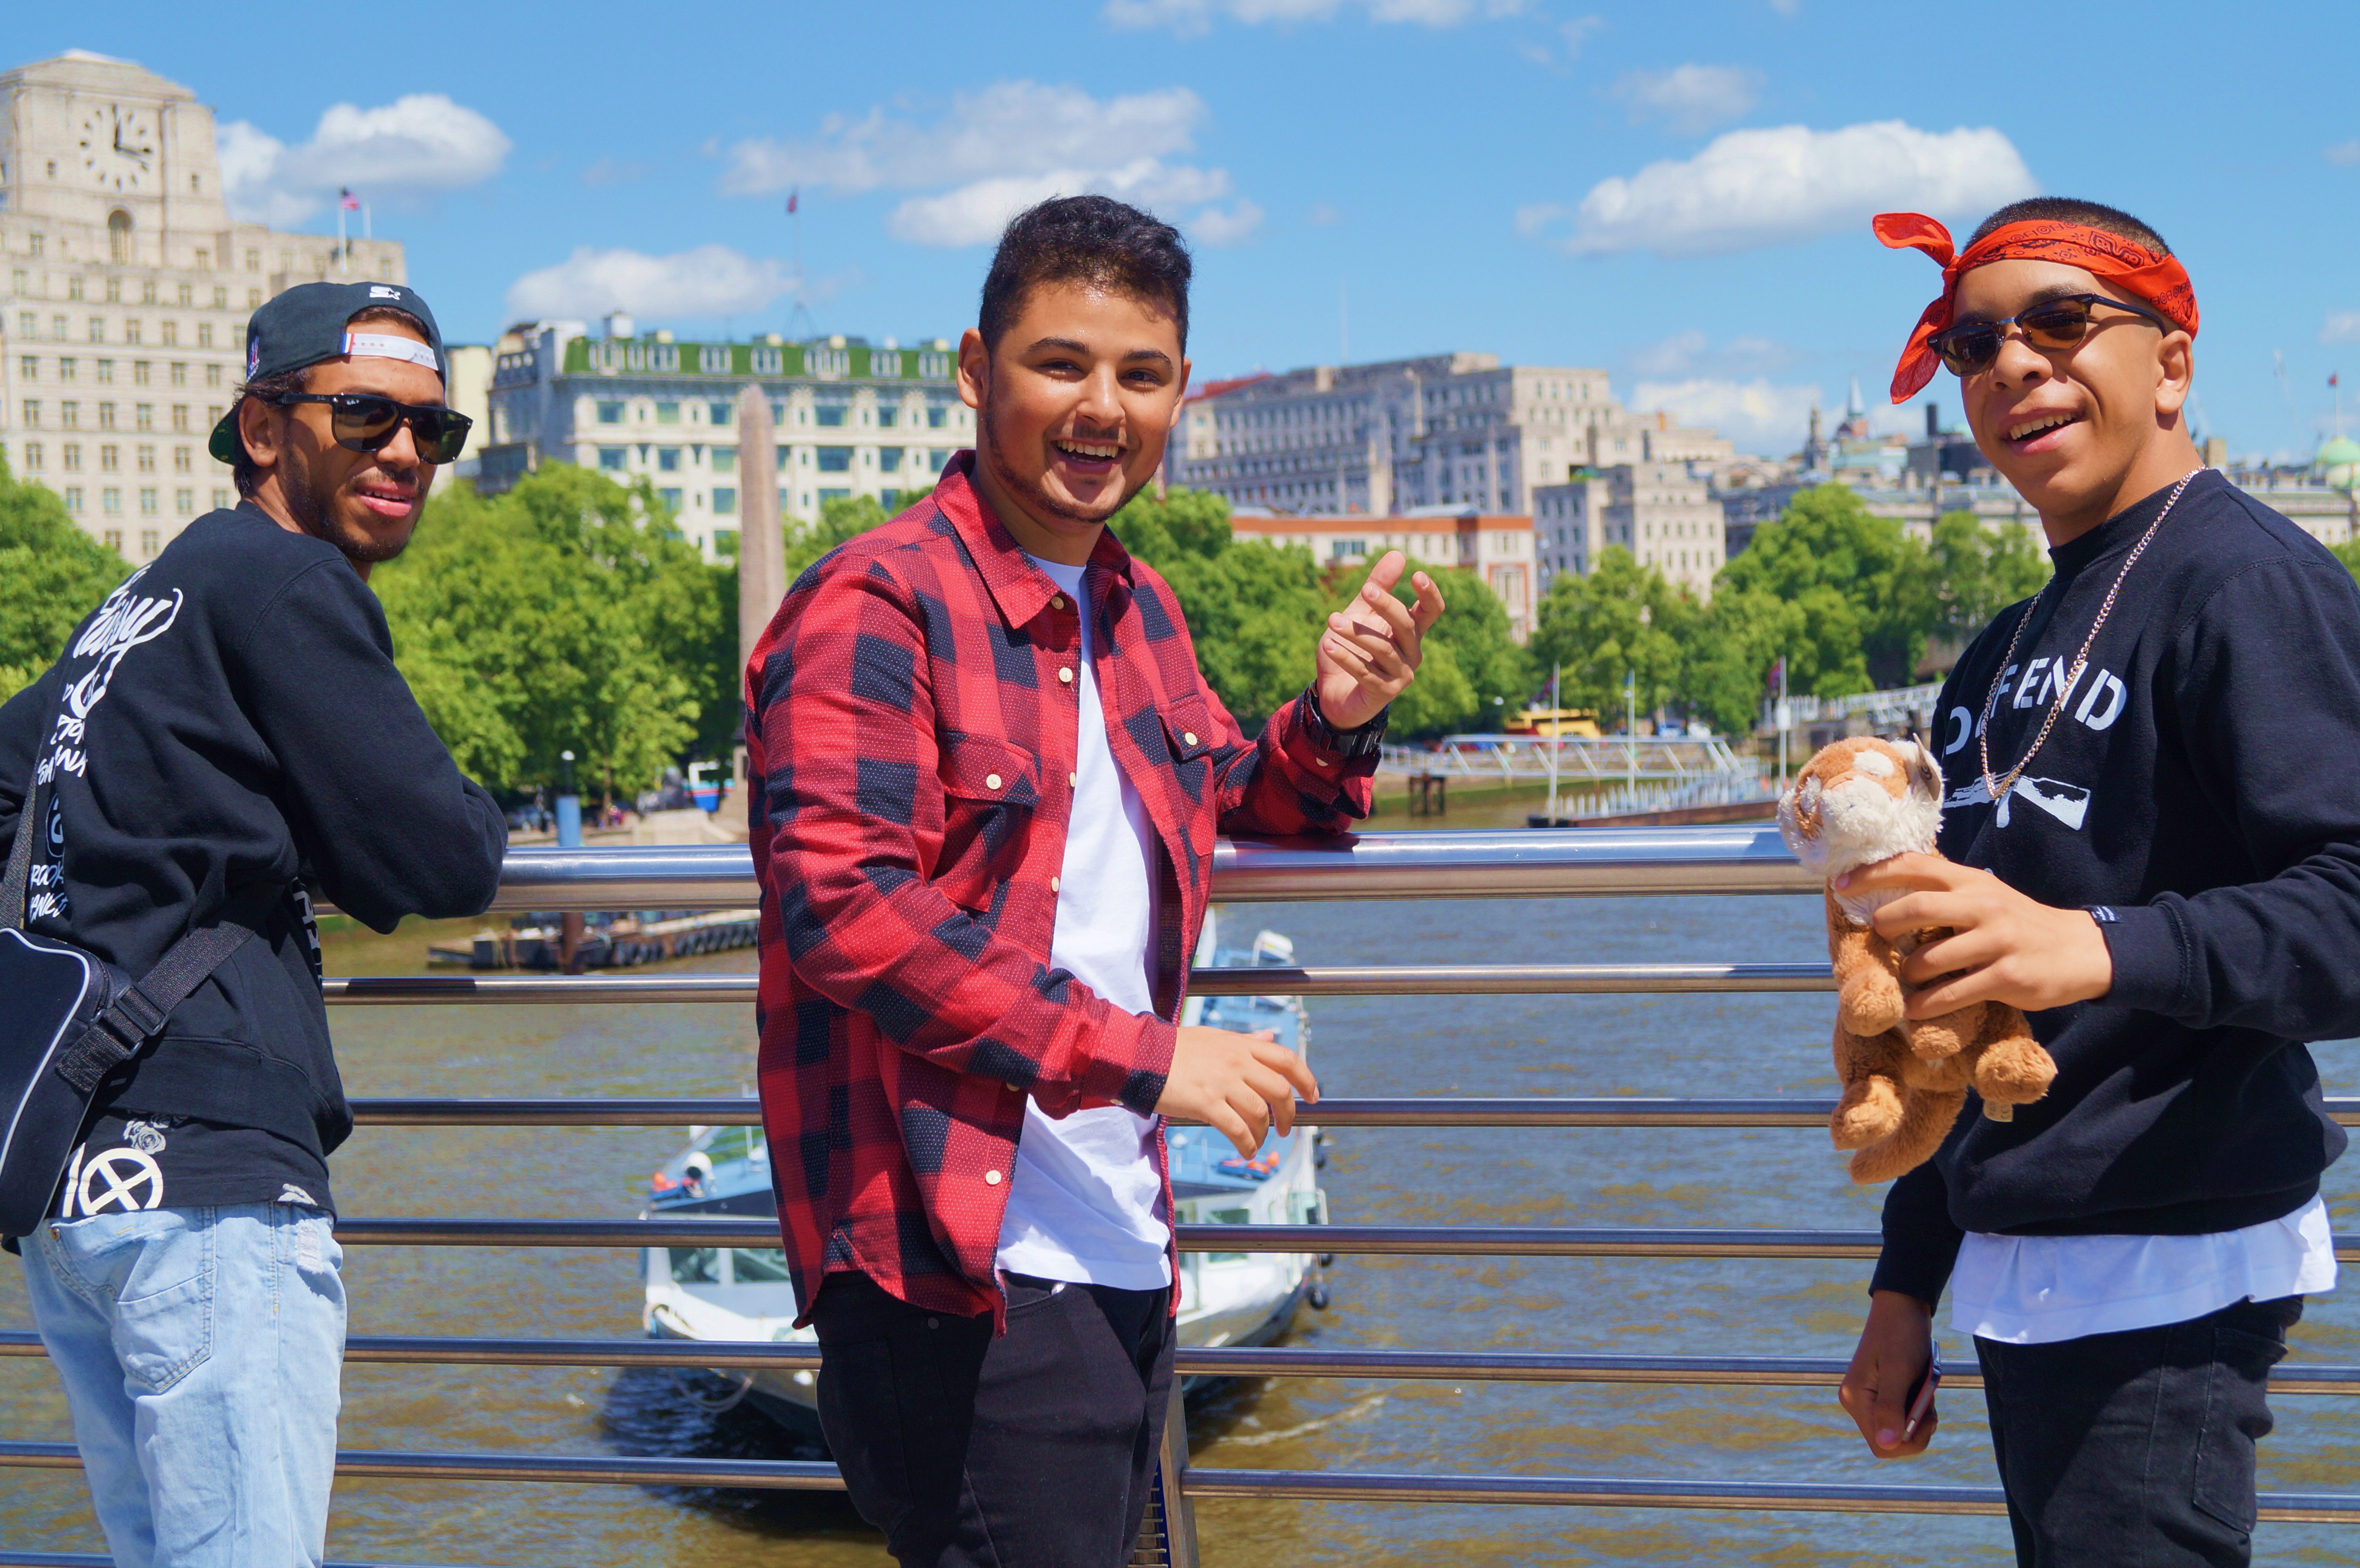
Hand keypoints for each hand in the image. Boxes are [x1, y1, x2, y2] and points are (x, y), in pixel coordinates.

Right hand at [1155, 1026, 1318, 1158]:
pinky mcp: (1206, 1103)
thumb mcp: (1215, 1038)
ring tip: (1257, 1141)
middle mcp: (1237, 1062)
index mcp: (1241, 1045)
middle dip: (1288, 1113)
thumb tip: (1269, 1037)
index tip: (1313, 1096)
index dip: (1306, 1078)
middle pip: (1280, 1090)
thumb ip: (1245, 1041)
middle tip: (1284, 1128)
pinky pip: (1237, 1129)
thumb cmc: (1176, 1048)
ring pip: (1260, 1113)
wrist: (1141, 1055)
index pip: (1287, 1059)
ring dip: (1263, 1133)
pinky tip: (1245, 1151)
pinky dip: (1246, 1145)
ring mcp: (1223, 1082)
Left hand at [1314, 550, 1444, 732]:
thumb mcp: (1359, 614)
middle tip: (1366, 591)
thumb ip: (1376, 587)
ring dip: (1355, 632)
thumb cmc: (1350, 650)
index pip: (1432, 611)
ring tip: (1331, 620)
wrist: (1333, 694)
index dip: (1429, 594)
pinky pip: (1365, 671)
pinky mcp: (1384, 693)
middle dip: (1386, 605)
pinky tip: (1328, 645)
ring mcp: (1401, 675)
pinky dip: (1345, 657)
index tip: (1417, 574)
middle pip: (1407, 624)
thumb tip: (1398, 554)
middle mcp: (1411, 653)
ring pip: (1382, 648)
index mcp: (1410, 632)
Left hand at [1838, 852, 2111, 1017]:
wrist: (2079, 950)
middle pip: (1916, 907)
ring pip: (1931, 957)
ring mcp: (1997, 940)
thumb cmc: (2019, 924)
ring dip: (1907, 973)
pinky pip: (1954, 993)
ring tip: (1903, 980)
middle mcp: (1983, 904)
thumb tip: (1887, 895)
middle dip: (1885, 924)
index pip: (1914, 865)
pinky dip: (1927, 1004)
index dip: (1872, 873)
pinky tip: (1916, 1009)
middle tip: (1875, 937)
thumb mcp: (1986, 896)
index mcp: (1971, 881)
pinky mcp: (2007, 976)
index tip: (1840, 885)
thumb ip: (1946, 894)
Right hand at [1838, 1290, 1938, 1457]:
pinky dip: (1917, 1407)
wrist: (1903, 1306)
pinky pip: (1902, 1415)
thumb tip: (1887, 1445)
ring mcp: (1868, 1398)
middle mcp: (1857, 1402)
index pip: (1882, 1445)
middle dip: (1916, 1427)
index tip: (1926, 1418)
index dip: (1909, 1441)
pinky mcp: (1879, 1393)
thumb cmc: (1902, 1334)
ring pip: (1900, 1429)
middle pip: (1891, 1441)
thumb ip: (1891, 1409)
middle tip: (1929, 1402)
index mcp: (1856, 1398)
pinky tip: (1921, 1387)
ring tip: (1926, 1389)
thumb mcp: (1900, 1371)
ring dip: (1919, 1415)